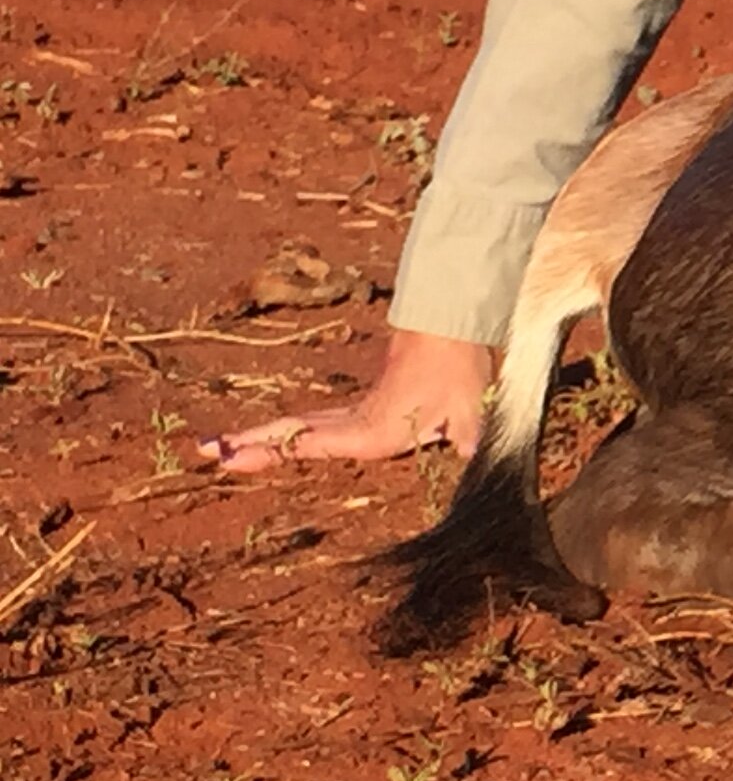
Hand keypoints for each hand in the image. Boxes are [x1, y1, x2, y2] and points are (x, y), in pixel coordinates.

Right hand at [201, 326, 497, 475]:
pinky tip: (264, 439)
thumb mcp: (473, 410)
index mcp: (372, 428)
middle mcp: (355, 421)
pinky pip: (311, 423)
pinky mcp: (362, 405)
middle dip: (249, 444)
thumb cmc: (459, 369)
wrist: (452, 323)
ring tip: (213, 448)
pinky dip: (281, 432)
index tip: (234, 456)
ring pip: (296, 426)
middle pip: (292, 431)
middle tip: (206, 453)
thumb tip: (479, 457)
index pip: (315, 442)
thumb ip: (472, 439)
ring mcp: (354, 412)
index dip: (276, 451)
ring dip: (256, 438)